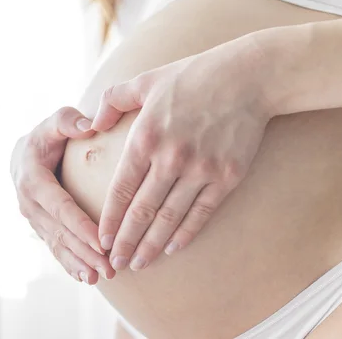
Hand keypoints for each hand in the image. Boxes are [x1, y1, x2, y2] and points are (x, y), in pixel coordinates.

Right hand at [11, 107, 115, 283]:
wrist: (24, 155)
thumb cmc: (46, 137)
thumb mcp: (54, 122)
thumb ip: (68, 120)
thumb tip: (89, 125)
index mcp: (33, 179)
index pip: (60, 206)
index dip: (80, 226)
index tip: (102, 242)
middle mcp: (29, 203)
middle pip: (60, 232)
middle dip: (84, 252)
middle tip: (108, 268)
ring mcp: (33, 218)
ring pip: (57, 244)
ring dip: (78, 263)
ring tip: (98, 278)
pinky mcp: (40, 226)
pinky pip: (54, 247)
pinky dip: (69, 263)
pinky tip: (85, 277)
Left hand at [91, 41, 273, 270]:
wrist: (249, 76)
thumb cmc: (192, 77)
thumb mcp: (145, 80)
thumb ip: (113, 100)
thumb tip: (92, 124)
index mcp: (145, 137)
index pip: (121, 190)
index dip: (110, 219)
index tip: (101, 240)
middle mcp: (170, 158)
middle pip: (142, 211)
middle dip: (126, 242)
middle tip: (115, 264)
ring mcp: (201, 169)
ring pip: (169, 218)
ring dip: (152, 245)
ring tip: (139, 264)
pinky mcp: (227, 176)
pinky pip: (201, 213)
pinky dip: (185, 234)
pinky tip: (172, 248)